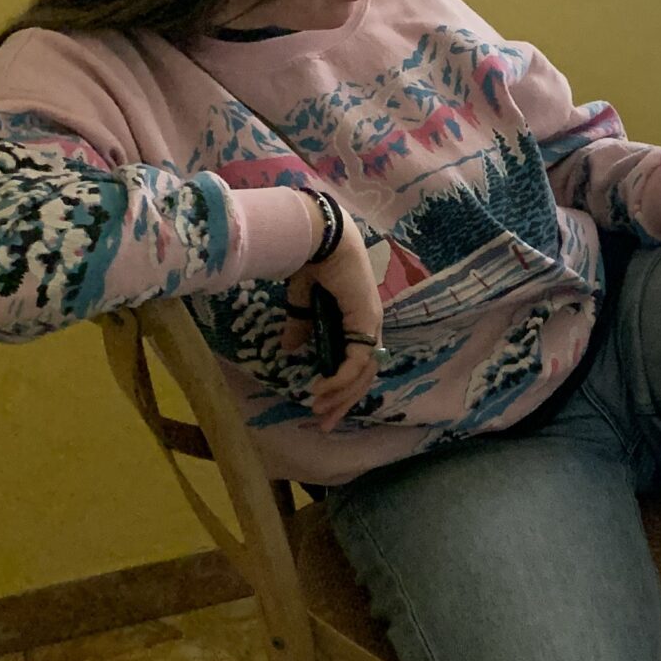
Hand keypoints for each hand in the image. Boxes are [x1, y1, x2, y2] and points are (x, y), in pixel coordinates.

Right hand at [279, 205, 382, 431]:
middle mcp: (370, 327)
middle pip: (364, 376)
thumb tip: (289, 349)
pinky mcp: (367, 322)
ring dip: (341, 395)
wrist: (319, 237)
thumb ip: (300, 327)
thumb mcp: (302, 303)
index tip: (322, 407)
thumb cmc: (312, 262)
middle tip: (325, 423)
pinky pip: (357, 361)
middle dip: (344, 402)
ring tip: (319, 409)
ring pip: (363, 374)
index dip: (342, 388)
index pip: (356, 364)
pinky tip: (322, 388)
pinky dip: (341, 379)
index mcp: (357, 322)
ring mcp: (371, 325)